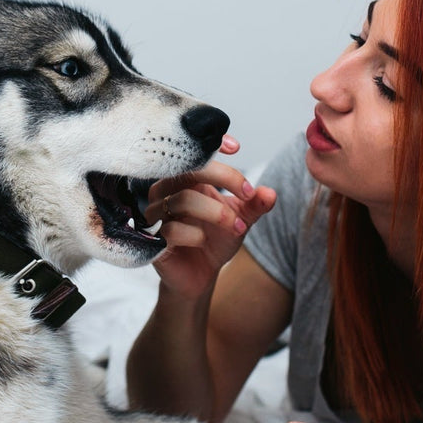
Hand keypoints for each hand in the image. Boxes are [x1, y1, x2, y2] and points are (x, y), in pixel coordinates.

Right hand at [144, 134, 276, 299]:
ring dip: (217, 212)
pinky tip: (203, 242)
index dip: (212, 146)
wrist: (200, 276)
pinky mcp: (152, 239)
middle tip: (248, 195)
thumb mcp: (241, 220)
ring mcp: (156, 215)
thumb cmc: (215, 241)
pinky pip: (173, 230)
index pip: (195, 155)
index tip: (235, 148)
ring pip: (182, 200)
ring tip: (238, 228)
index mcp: (185, 181)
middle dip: (223, 178)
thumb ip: (254, 205)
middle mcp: (165, 192)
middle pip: (188, 171)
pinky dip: (196, 235)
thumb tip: (270, 193)